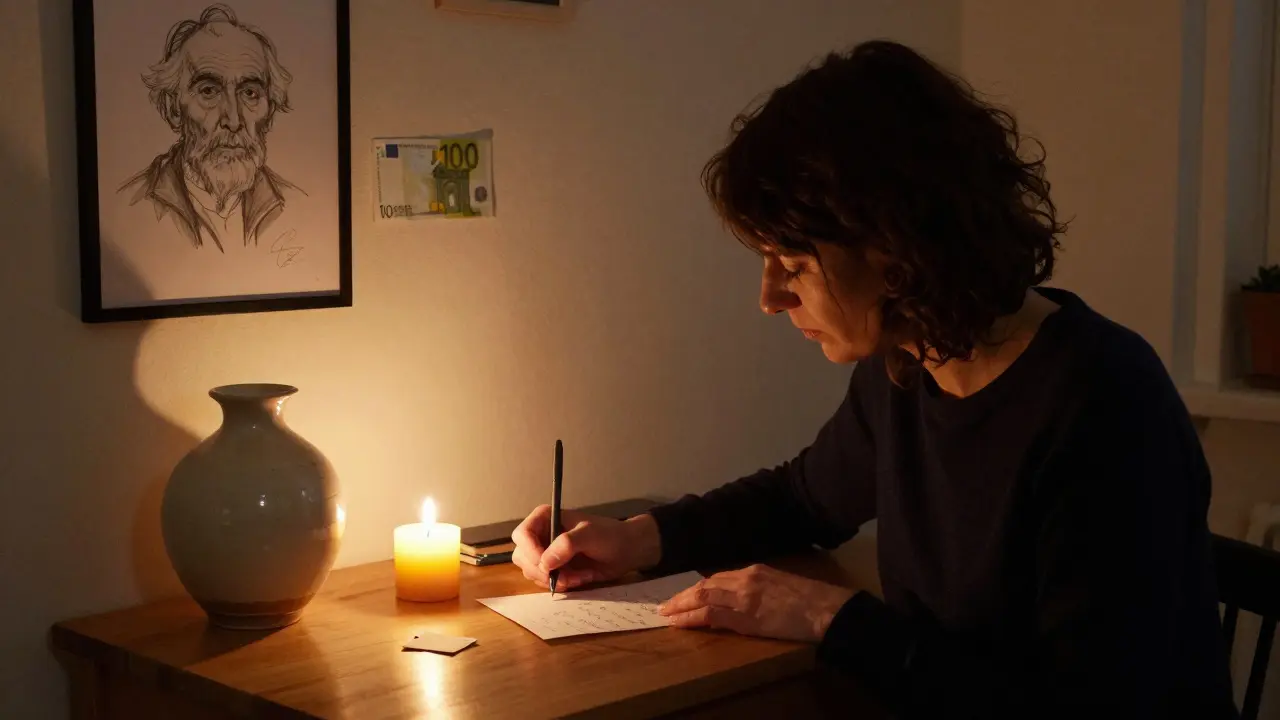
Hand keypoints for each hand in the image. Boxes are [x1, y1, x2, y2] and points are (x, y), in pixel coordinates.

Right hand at [510, 505, 660, 590]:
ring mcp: (546, 553)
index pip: (522, 534)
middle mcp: (541, 535)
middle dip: (543, 571)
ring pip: (532, 573)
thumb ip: (567, 544)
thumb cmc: (610, 535)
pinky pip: (545, 582)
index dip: (530, 551)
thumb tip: (545, 562)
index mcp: (545, 518)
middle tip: (566, 576)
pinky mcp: (554, 569)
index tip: (546, 565)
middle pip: (522, 557)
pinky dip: (562, 584)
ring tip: (580, 575)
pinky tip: (581, 578)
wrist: (625, 550)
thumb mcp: (590, 534)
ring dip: (555, 579)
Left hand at [658, 564, 855, 642]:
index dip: (698, 587)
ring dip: (682, 606)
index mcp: (755, 569)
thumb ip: (758, 586)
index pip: (718, 577)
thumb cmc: (810, 599)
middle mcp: (745, 578)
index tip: (685, 595)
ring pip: (703, 597)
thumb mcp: (780, 584)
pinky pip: (712, 615)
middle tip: (666, 605)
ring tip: (666, 614)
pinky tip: (680, 623)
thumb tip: (741, 596)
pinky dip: (693, 618)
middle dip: (683, 595)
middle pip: (706, 584)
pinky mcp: (746, 616)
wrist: (824, 608)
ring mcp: (744, 597)